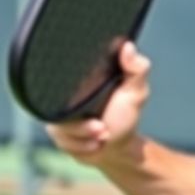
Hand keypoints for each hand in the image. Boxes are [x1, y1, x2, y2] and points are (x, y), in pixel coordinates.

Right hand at [46, 41, 150, 161]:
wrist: (117, 147)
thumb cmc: (125, 115)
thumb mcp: (136, 92)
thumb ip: (137, 69)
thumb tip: (129, 47)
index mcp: (82, 82)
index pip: (65, 78)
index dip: (79, 98)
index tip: (100, 116)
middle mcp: (65, 97)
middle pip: (60, 111)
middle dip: (82, 127)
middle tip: (103, 129)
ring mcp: (58, 116)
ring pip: (60, 130)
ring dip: (84, 138)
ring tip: (102, 136)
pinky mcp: (57, 134)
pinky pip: (61, 143)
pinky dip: (81, 147)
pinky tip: (94, 145)